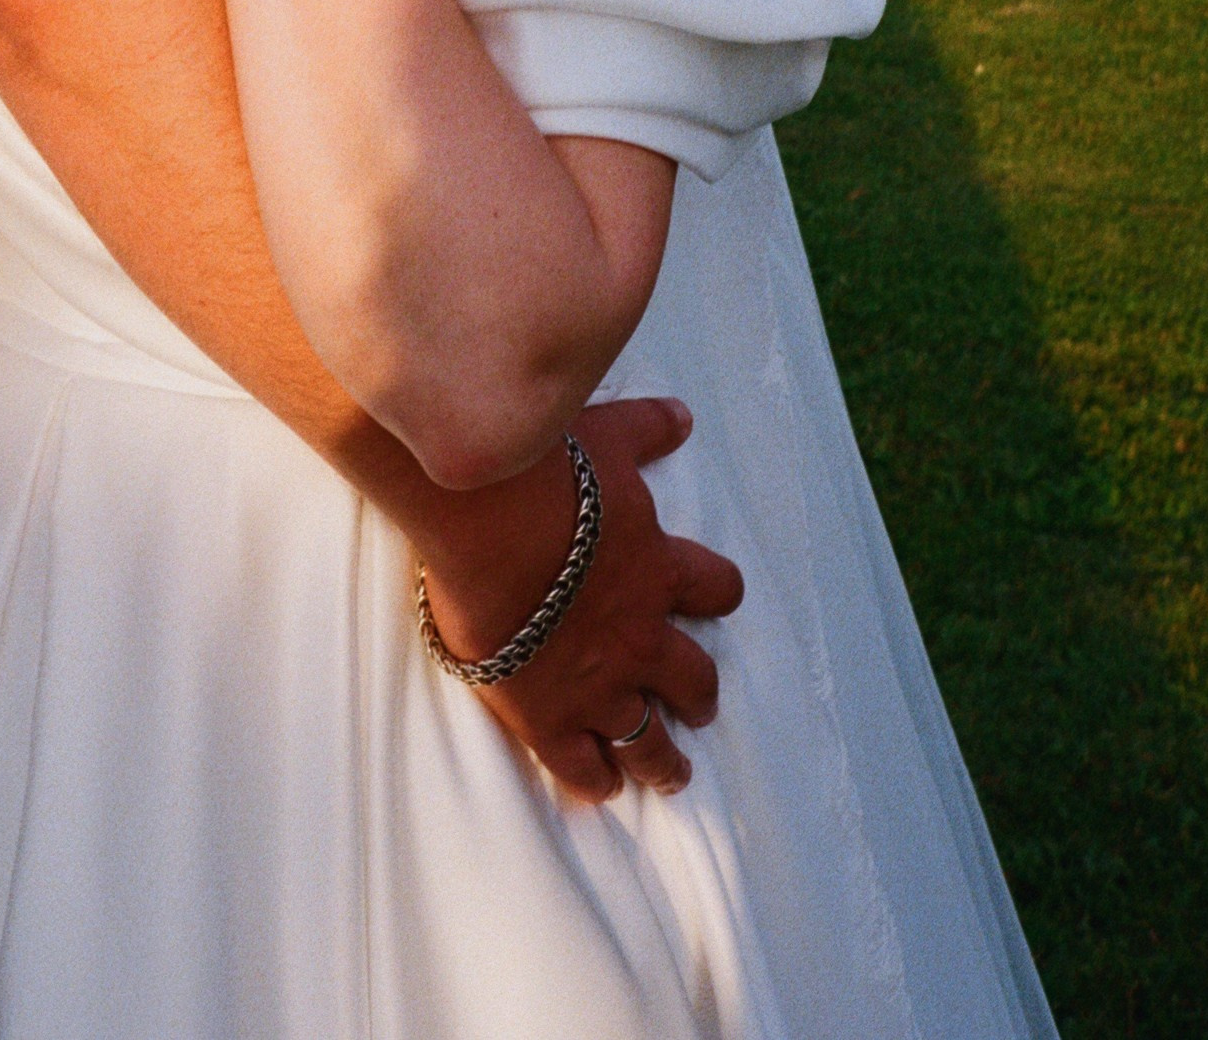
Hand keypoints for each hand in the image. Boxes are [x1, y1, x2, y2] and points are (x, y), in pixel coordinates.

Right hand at [417, 399, 742, 801]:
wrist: (491, 521)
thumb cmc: (546, 472)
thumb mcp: (607, 436)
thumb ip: (647, 429)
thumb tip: (682, 416)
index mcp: (660, 569)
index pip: (716, 590)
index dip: (716, 597)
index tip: (712, 604)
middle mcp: (642, 636)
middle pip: (693, 680)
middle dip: (698, 696)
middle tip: (698, 708)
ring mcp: (599, 684)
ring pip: (649, 740)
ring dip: (664, 761)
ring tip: (671, 775)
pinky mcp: (550, 717)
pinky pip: (582, 767)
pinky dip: (595, 782)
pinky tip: (599, 790)